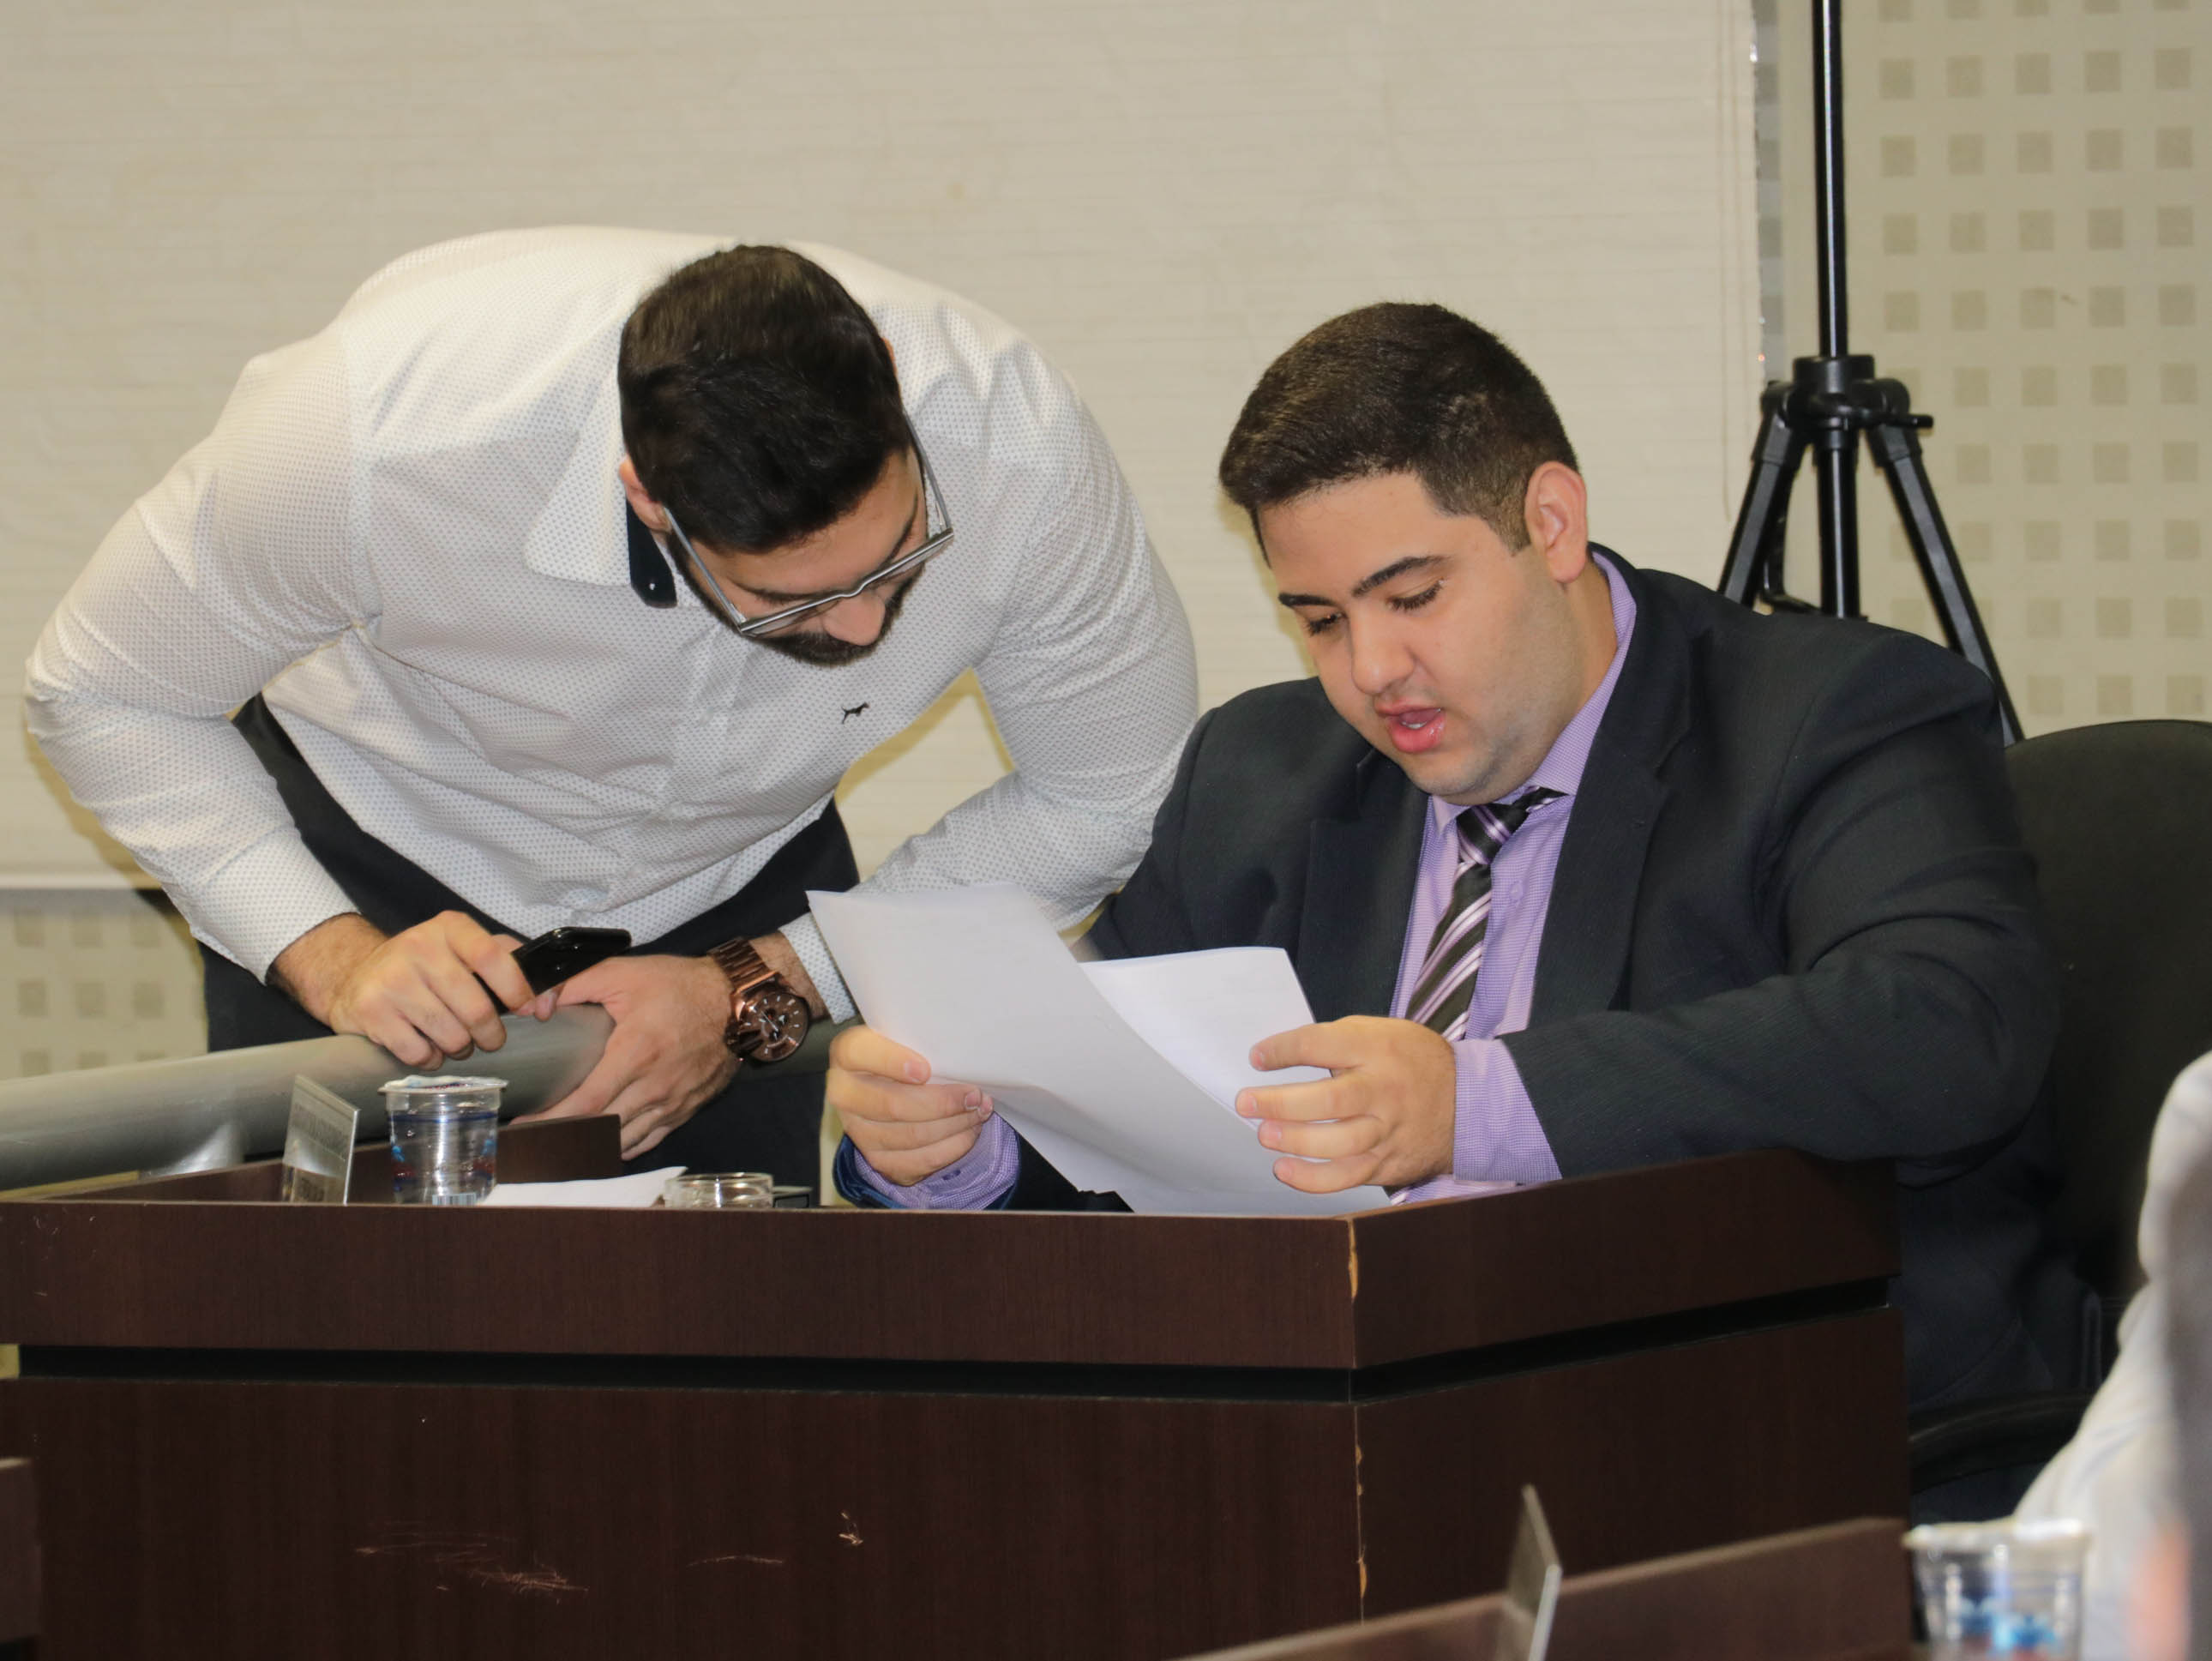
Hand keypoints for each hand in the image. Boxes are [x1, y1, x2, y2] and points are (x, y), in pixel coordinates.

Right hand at [272, 911, 554, 1068]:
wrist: (355, 975)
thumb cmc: (427, 966)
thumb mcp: (466, 949)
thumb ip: (511, 965)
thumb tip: (546, 1004)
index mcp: (449, 928)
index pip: (492, 957)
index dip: (516, 989)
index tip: (525, 1009)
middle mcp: (418, 947)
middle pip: (475, 1008)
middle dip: (490, 1034)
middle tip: (490, 1038)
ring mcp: (391, 980)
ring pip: (450, 1035)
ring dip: (461, 1048)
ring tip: (457, 1041)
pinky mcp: (371, 1011)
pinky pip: (419, 1052)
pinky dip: (431, 1059)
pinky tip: (428, 1046)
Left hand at [523, 954, 736, 1157]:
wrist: (737, 1001)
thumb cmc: (681, 986)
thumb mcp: (625, 972)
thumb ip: (573, 984)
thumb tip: (534, 1007)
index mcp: (635, 1053)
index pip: (586, 1102)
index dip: (549, 1121)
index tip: (521, 1127)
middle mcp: (654, 1087)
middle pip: (600, 1130)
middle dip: (561, 1139)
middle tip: (530, 1139)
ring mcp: (673, 1103)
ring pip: (622, 1142)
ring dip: (589, 1147)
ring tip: (559, 1145)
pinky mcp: (686, 1109)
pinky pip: (648, 1141)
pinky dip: (620, 1147)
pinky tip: (601, 1144)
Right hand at [826, 1025, 993, 1186]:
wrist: (891, 1089)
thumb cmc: (907, 1057)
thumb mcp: (908, 1040)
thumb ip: (923, 1043)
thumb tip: (962, 1060)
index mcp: (848, 1054)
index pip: (858, 1053)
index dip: (891, 1062)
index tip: (925, 1070)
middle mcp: (844, 1094)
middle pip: (891, 1105)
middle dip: (941, 1103)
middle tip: (974, 1096)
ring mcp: (859, 1131)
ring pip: (910, 1136)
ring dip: (954, 1126)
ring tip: (979, 1111)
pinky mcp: (878, 1160)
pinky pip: (919, 1161)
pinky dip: (952, 1147)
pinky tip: (969, 1132)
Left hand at [1237, 1016, 1456, 1192]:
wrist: (1469, 1101)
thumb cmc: (1410, 1062)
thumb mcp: (1381, 1034)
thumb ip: (1338, 1043)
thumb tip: (1277, 1056)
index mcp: (1378, 1049)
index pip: (1323, 1045)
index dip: (1284, 1050)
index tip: (1257, 1057)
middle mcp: (1384, 1091)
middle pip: (1331, 1100)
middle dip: (1282, 1104)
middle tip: (1247, 1103)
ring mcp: (1389, 1131)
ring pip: (1339, 1144)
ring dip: (1297, 1142)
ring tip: (1265, 1136)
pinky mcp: (1389, 1163)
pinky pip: (1348, 1176)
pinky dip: (1314, 1179)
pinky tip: (1285, 1170)